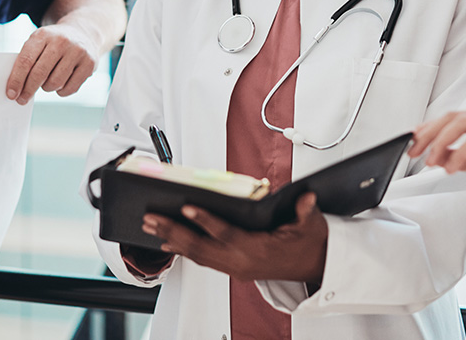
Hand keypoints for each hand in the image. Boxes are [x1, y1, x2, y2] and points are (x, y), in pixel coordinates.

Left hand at [6, 22, 98, 103]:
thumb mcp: (38, 42)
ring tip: (47, 82)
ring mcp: (77, 52)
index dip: (16, 80)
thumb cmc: (54, 43)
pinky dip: (61, 91)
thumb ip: (27, 60)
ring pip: (55, 83)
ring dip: (47, 88)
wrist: (82, 33)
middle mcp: (61, 41)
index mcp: (43, 35)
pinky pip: (70, 88)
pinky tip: (61, 83)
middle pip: (40, 73)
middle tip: (22, 99)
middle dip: (28, 90)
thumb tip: (16, 88)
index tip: (11, 94)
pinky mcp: (90, 64)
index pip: (26, 61)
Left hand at [142, 192, 327, 282]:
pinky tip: (167, 243)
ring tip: (151, 227)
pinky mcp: (232, 268)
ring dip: (172, 240)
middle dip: (174, 231)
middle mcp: (242, 262)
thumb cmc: (309, 244)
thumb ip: (306, 211)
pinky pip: (203, 260)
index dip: (205, 221)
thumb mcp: (312, 225)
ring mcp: (235, 268)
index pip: (226, 235)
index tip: (187, 207)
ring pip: (198, 255)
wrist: (314, 265)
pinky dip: (183, 250)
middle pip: (201, 247)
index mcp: (259, 251)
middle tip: (152, 218)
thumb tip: (306, 197)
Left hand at [408, 110, 465, 208]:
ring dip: (441, 142)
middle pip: (453, 117)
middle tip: (415, 151)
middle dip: (430, 134)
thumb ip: (462, 159)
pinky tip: (450, 168)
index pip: (452, 119)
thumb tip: (438, 156)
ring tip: (431, 161)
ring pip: (463, 124)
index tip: (413, 142)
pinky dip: (460, 153)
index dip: (430, 129)